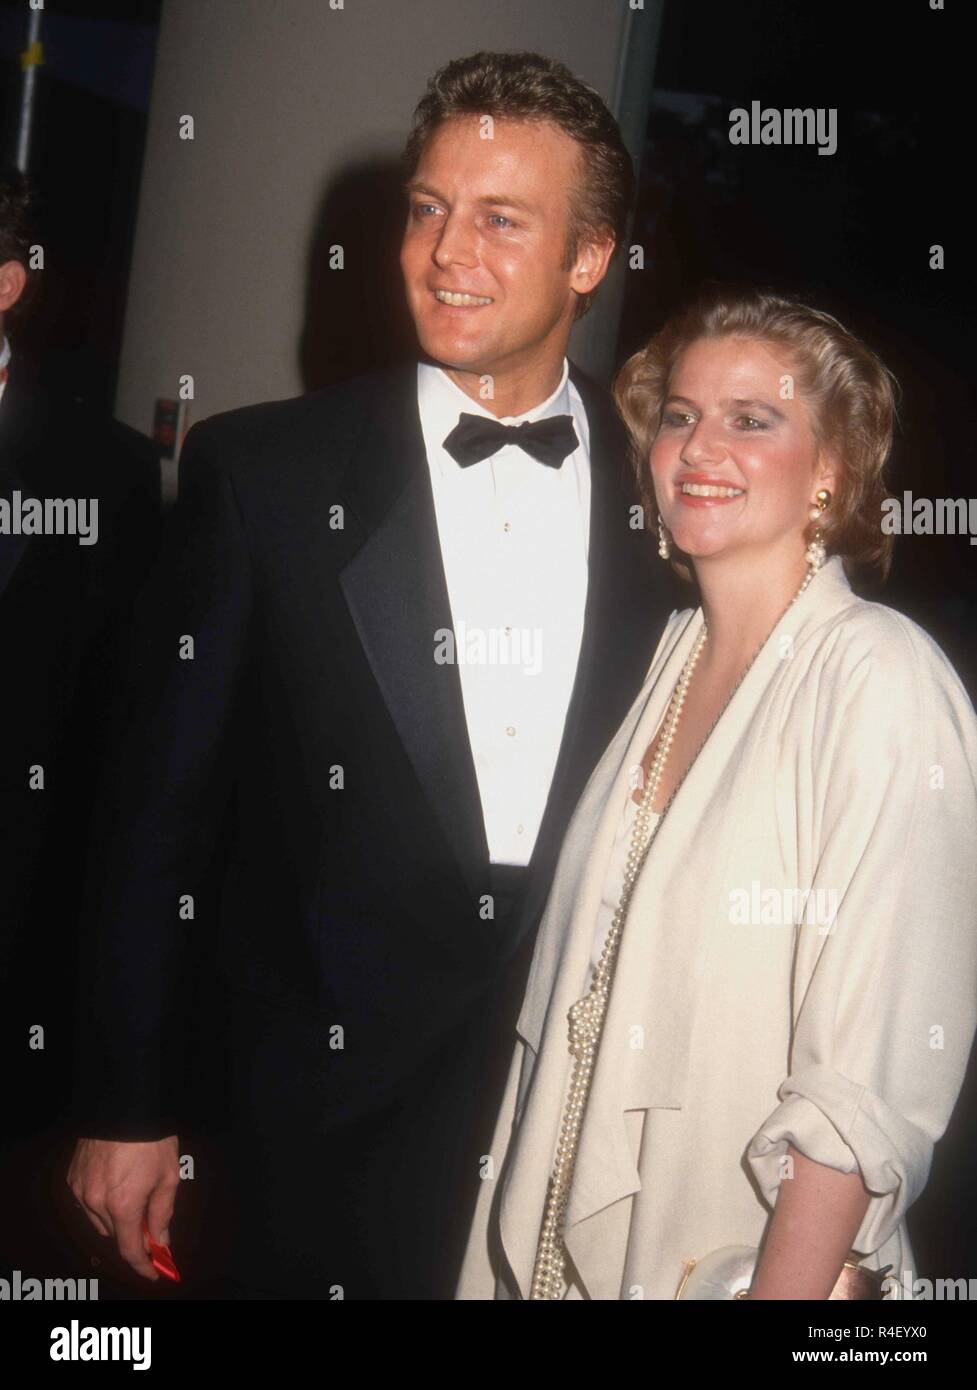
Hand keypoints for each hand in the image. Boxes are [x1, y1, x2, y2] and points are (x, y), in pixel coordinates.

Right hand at [67, 1135, 180, 1281]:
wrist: (126, 1105)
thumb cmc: (150, 1138)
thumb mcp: (168, 1177)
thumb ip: (162, 1214)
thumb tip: (160, 1241)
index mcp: (123, 1205)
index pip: (130, 1249)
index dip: (143, 1265)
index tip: (153, 1271)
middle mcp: (97, 1202)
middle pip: (116, 1235)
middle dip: (134, 1235)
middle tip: (151, 1224)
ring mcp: (82, 1190)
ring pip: (100, 1221)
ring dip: (117, 1219)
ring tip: (135, 1195)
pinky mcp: (74, 1178)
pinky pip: (88, 1203)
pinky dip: (102, 1203)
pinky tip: (117, 1185)